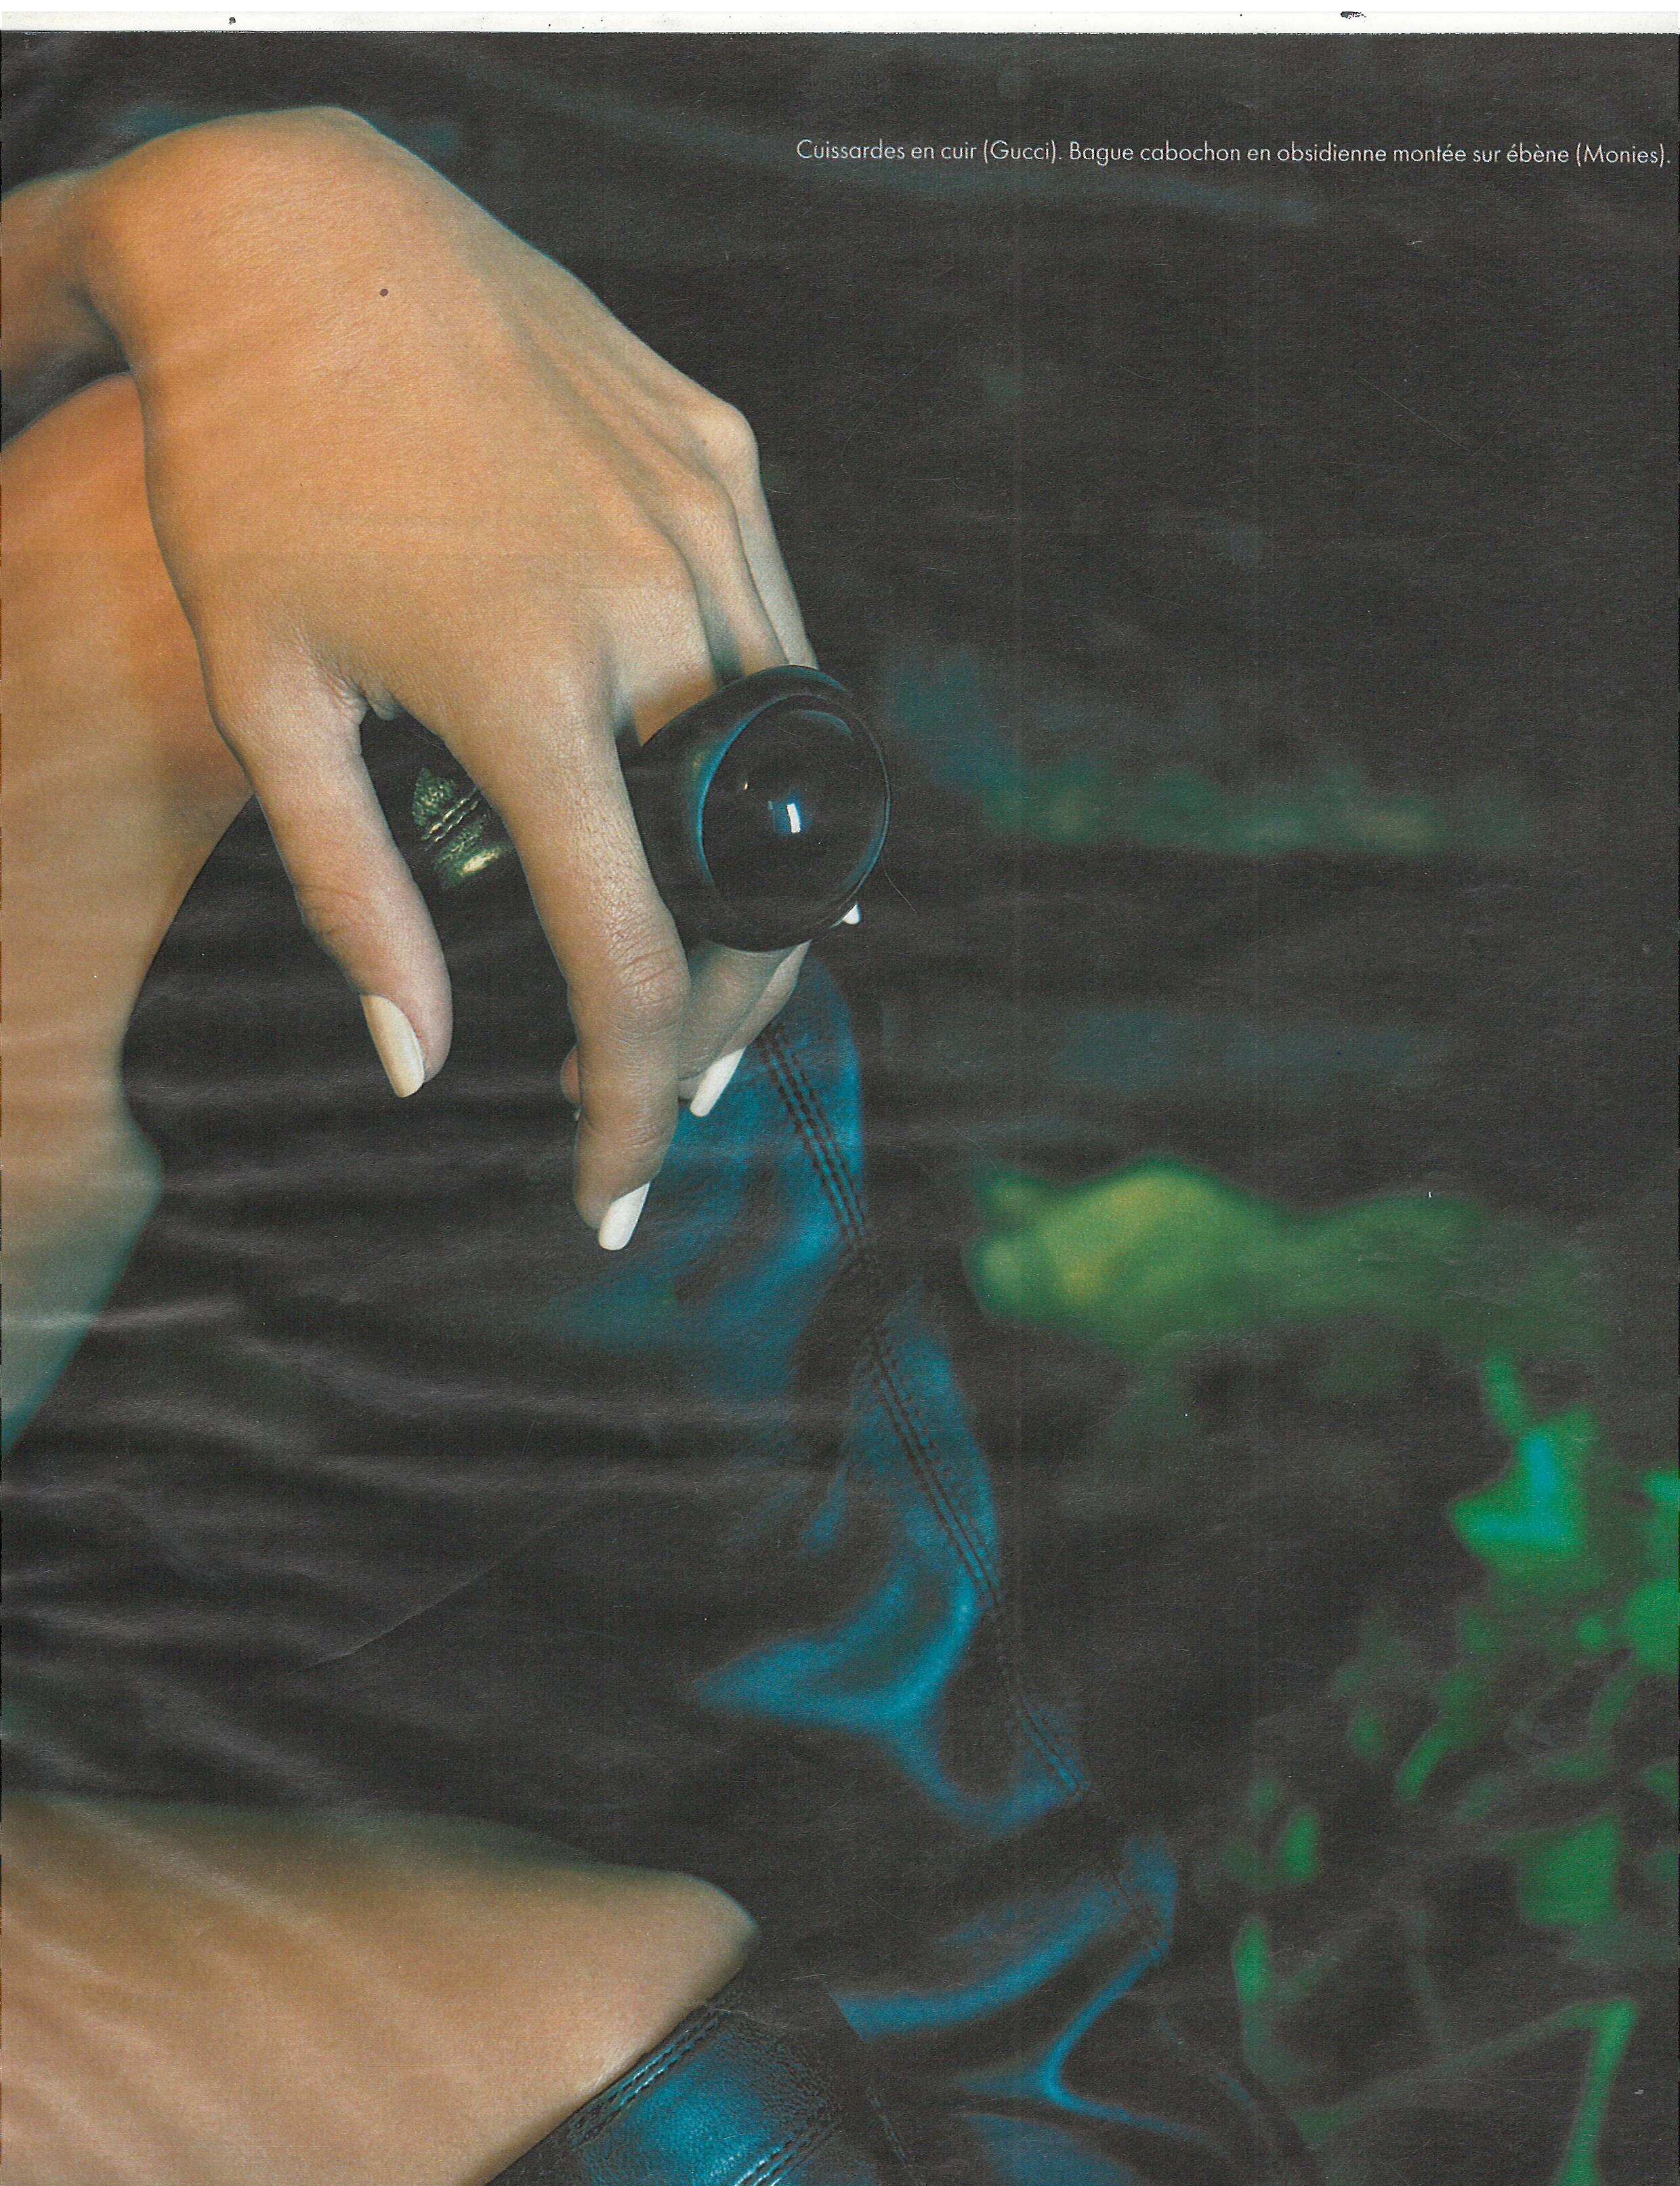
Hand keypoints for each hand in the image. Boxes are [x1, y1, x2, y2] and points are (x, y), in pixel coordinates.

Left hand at [7, 108, 814, 1241]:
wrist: (298, 234)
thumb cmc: (248, 471)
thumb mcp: (267, 699)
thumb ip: (352, 897)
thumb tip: (419, 1069)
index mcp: (528, 685)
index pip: (633, 963)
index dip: (633, 1108)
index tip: (613, 1192)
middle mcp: (653, 606)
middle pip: (751, 895)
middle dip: (715, 1024)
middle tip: (658, 1082)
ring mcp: (709, 521)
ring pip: (797, 777)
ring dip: (759, 901)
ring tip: (696, 968)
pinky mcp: (729, 459)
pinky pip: (781, 644)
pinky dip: (759, 751)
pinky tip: (703, 790)